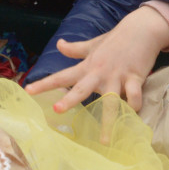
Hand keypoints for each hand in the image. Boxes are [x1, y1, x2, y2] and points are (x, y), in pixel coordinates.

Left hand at [25, 6, 168, 113]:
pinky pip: (134, 96)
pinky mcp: (134, 77)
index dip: (44, 83)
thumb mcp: (92, 45)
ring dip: (107, 120)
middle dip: (69, 100)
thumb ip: (75, 49)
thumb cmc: (115, 40)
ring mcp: (116, 76)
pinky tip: (134, 117)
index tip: (28, 90)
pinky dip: (134, 107)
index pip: (61, 76)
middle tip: (56, 110)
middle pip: (81, 89)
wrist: (140, 29)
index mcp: (86, 67)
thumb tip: (59, 44)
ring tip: (104, 140)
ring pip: (110, 100)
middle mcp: (98, 73)